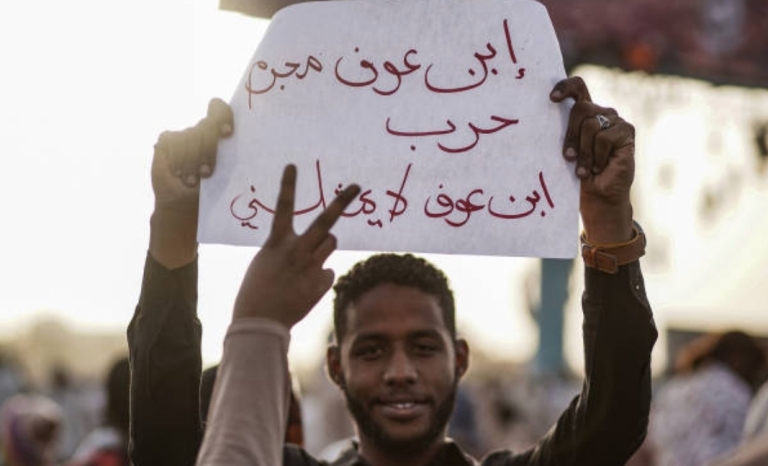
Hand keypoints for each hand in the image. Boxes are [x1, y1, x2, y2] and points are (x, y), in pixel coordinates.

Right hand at [149, 98, 232, 267]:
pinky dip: (176, 159)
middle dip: (208, 150)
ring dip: (192, 160)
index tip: (228, 132)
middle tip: (207, 173)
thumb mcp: (230, 175)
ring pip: (188, 136)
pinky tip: (178, 174)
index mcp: (218, 132)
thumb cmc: (214, 189)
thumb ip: (240, 158)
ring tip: (194, 180)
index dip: (221, 115)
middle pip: (205, 126)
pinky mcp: (165, 143)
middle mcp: (200, 131)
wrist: (187, 205)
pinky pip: (171, 142)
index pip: (218, 109)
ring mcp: (182, 135)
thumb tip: (272, 155)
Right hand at [233, 165, 360, 327]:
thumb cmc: (256, 291)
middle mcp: (297, 249)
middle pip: (325, 221)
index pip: (283, 207)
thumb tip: (314, 248)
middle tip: (357, 186)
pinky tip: (305, 288)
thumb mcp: (265, 262)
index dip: (288, 185)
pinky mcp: (321, 281)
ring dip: (324, 246)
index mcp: (276, 242)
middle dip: (342, 201)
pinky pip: (328, 270)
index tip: (293, 165)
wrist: (260, 321)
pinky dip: (320, 276)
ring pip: (331, 242)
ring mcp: (311, 265)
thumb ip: (287, 249)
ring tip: (308, 261)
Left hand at [550, 77, 634, 242]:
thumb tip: (537, 118)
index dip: (565, 87)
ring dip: (584, 152)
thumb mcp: (565, 151)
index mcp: (585, 113)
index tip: (551, 99)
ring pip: (590, 125)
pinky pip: (605, 137)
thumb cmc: (578, 174)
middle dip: (570, 135)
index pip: (577, 87)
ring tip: (583, 169)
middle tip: (568, 157)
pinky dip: (598, 156)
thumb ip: (561, 133)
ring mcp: (615, 121)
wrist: (598, 196)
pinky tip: (599, 167)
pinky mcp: (626, 131)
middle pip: (580, 108)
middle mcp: (601, 113)